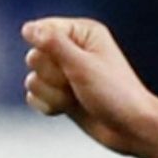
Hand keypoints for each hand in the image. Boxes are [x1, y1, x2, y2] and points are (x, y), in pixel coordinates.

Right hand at [22, 17, 157, 156]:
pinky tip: (69, 108)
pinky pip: (35, 97)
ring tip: (77, 98)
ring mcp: (65, 74)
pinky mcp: (61, 95)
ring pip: (32, 79)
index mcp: (82, 33)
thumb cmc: (115, 94)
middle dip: (53, 76)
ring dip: (53, 93)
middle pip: (34, 56)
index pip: (41, 30)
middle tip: (77, 83)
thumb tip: (27, 28)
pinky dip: (49, 105)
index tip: (69, 63)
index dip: (47, 49)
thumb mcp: (82, 64)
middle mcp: (72, 50)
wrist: (131, 129)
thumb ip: (53, 43)